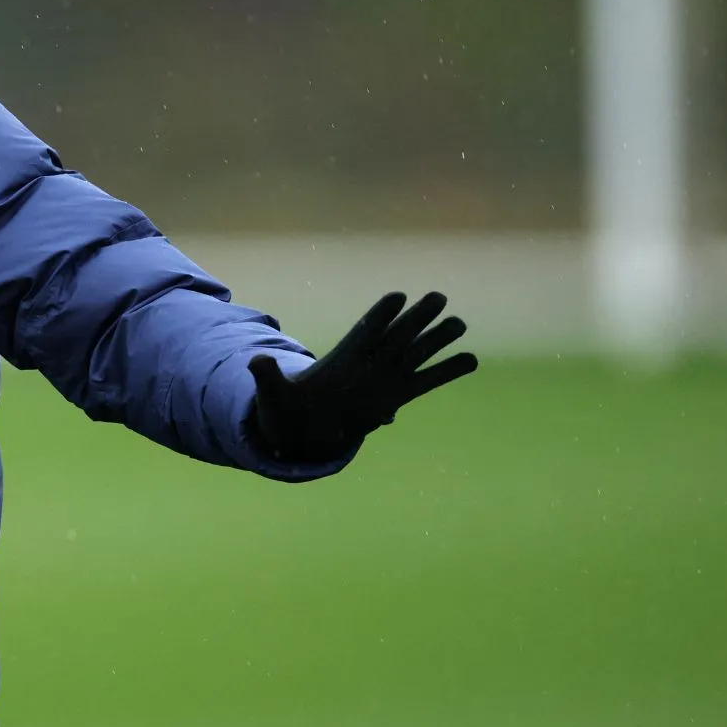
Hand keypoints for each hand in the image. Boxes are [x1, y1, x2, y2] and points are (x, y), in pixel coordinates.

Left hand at [247, 291, 477, 464]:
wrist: (299, 429)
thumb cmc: (284, 409)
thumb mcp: (272, 393)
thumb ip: (268, 376)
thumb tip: (256, 361)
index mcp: (341, 357)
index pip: (364, 330)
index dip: (381, 314)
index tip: (398, 297)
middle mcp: (367, 362)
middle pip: (396, 334)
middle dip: (417, 316)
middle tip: (439, 296)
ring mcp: (384, 377)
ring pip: (416, 352)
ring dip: (437, 338)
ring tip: (460, 323)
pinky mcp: (396, 396)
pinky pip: (427, 381)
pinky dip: (448, 371)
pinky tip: (471, 360)